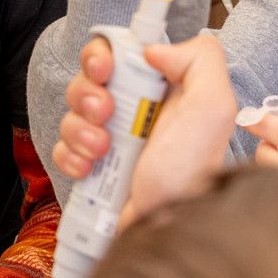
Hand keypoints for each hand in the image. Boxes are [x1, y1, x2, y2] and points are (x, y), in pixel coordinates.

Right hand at [54, 33, 238, 221]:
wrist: (168, 228)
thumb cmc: (192, 172)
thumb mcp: (214, 108)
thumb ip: (200, 61)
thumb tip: (154, 49)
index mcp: (163, 89)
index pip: (120, 51)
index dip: (103, 55)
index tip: (105, 70)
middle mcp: (136, 110)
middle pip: (88, 79)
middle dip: (88, 94)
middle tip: (106, 113)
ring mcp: (111, 139)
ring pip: (72, 113)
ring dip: (81, 129)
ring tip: (102, 151)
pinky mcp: (92, 167)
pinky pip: (63, 148)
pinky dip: (71, 157)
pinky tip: (89, 170)